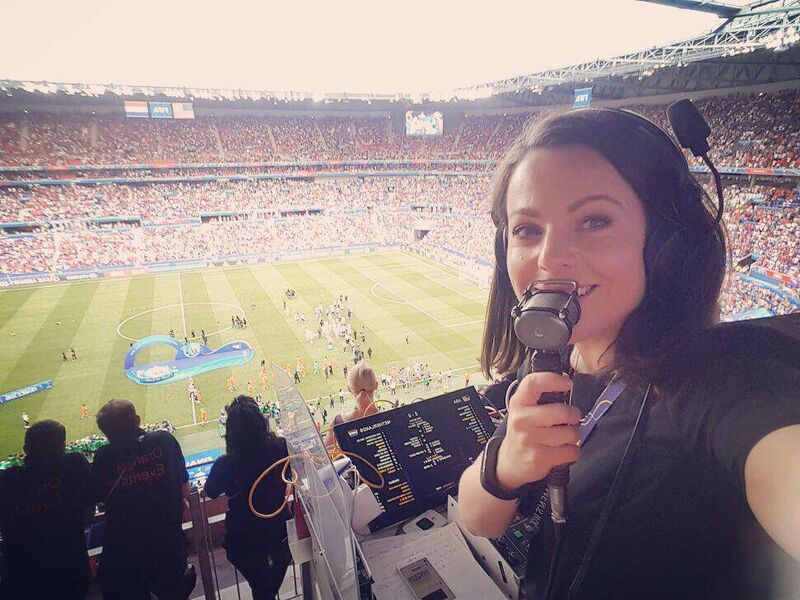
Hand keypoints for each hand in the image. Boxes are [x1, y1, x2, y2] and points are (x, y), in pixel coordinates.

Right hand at [495, 372, 580, 490]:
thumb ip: (541, 394)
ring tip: (564, 436)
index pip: (533, 383)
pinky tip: (562, 450)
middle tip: (571, 418)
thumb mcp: (524, 409)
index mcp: (518, 403)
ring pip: (570, 433)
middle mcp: (522, 420)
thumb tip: (565, 378)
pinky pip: (571, 451)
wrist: (509, 462)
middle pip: (561, 411)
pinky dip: (572, 452)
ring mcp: (530, 440)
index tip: (568, 383)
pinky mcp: (540, 458)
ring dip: (573, 435)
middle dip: (574, 414)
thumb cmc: (524, 431)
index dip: (554, 380)